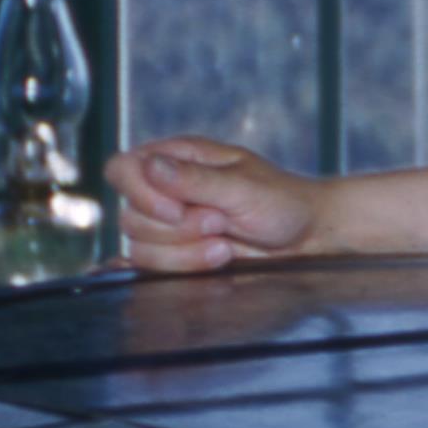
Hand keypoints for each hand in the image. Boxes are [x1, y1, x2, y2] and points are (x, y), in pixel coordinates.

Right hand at [105, 136, 323, 272]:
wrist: (306, 238)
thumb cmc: (282, 202)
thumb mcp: (243, 187)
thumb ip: (195, 179)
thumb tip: (150, 165)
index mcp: (178, 159)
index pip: (122, 169)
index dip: (140, 193)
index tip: (177, 209)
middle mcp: (166, 190)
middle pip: (129, 217)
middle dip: (177, 229)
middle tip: (220, 223)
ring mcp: (170, 226)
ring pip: (140, 248)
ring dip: (185, 254)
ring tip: (224, 246)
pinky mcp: (178, 255)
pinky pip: (151, 268)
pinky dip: (175, 268)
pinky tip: (200, 262)